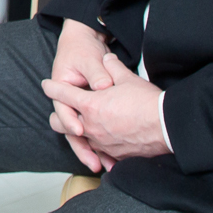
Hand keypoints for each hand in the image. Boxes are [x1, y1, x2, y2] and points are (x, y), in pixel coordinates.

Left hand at [43, 53, 171, 169]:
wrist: (166, 126)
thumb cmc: (146, 102)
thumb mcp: (127, 78)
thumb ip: (112, 67)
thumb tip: (108, 58)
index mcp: (90, 105)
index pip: (63, 94)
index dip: (52, 88)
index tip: (46, 85)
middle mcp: (91, 126)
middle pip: (61, 123)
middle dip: (59, 117)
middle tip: (62, 112)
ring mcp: (101, 143)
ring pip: (80, 140)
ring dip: (79, 134)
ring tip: (80, 130)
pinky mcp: (114, 154)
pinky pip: (100, 152)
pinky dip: (98, 149)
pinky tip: (100, 148)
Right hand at [47, 19, 117, 171]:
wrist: (85, 40)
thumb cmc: (82, 47)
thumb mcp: (89, 59)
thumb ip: (97, 74)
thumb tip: (104, 87)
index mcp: (62, 88)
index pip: (64, 110)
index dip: (72, 122)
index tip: (81, 130)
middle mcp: (68, 102)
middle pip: (70, 129)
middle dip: (81, 146)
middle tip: (93, 160)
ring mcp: (78, 109)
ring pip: (83, 136)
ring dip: (92, 151)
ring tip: (104, 167)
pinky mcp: (90, 112)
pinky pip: (94, 133)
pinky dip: (102, 146)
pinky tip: (113, 159)